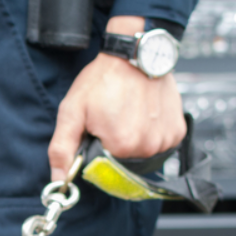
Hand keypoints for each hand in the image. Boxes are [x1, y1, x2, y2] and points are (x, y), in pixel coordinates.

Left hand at [48, 16, 186, 181]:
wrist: (133, 55)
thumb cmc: (102, 80)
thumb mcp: (72, 112)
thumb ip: (62, 149)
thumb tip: (58, 180)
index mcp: (122, 146)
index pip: (104, 167)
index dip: (97, 150)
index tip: (97, 130)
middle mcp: (148, 146)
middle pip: (123, 162)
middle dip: (113, 145)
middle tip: (111, 119)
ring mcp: (166, 139)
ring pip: (142, 153)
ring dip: (132, 140)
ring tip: (127, 114)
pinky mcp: (177, 130)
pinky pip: (159, 143)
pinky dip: (150, 133)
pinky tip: (143, 114)